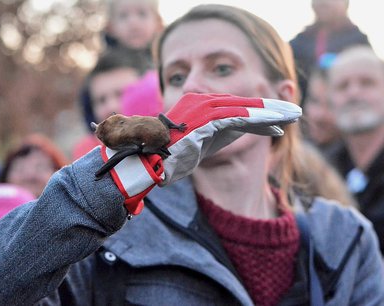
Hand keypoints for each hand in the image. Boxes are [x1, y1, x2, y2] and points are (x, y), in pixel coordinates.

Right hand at [162, 93, 301, 184]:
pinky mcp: (203, 120)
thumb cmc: (176, 154)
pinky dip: (256, 121)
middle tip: (294, 112)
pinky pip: (235, 118)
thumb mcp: (206, 140)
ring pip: (243, 108)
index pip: (236, 105)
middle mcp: (201, 101)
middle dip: (271, 108)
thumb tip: (252, 126)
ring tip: (292, 117)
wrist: (153, 162)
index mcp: (199, 103)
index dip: (260, 111)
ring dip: (269, 113)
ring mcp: (201, 108)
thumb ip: (226, 130)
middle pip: (243, 103)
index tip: (279, 118)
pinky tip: (274, 125)